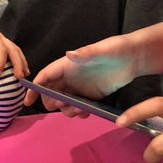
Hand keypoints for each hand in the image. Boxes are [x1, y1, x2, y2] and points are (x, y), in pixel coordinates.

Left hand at [0, 15, 27, 77]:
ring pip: (16, 49)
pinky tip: (21, 68)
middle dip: (18, 63)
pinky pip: (13, 49)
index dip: (0, 62)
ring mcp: (1, 38)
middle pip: (13, 49)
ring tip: (24, 75)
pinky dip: (19, 58)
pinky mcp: (0, 41)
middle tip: (19, 78)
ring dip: (21, 61)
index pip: (0, 49)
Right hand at [24, 35, 140, 109]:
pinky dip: (78, 112)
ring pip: (64, 102)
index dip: (34, 88)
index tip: (28, 101)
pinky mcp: (91, 95)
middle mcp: (71, 76)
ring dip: (66, 110)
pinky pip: (78, 107)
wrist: (135, 57)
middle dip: (52, 102)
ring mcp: (80, 87)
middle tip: (63, 106)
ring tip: (79, 112)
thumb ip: (86, 53)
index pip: (45, 76)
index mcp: (68, 65)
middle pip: (51, 92)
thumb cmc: (117, 49)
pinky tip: (86, 114)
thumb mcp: (102, 50)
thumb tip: (69, 54)